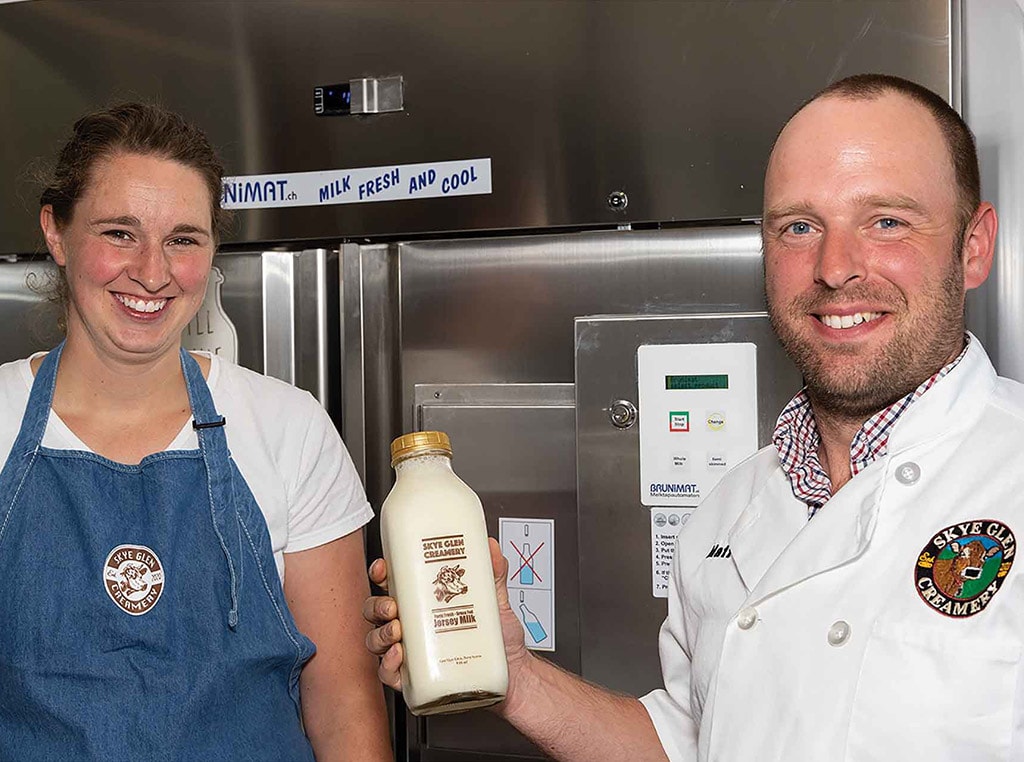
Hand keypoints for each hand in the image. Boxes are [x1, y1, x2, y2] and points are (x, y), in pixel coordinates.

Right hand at [363, 538, 528, 692]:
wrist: (514, 676)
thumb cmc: (500, 640)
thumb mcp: (496, 600)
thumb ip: (493, 571)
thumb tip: (490, 546)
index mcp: (424, 602)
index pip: (393, 583)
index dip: (381, 573)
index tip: (383, 568)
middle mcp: (414, 625)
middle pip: (378, 610)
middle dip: (378, 606)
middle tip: (393, 606)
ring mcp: (412, 652)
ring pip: (377, 640)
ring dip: (380, 634)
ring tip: (397, 631)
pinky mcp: (417, 678)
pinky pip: (389, 673)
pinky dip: (388, 665)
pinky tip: (399, 656)